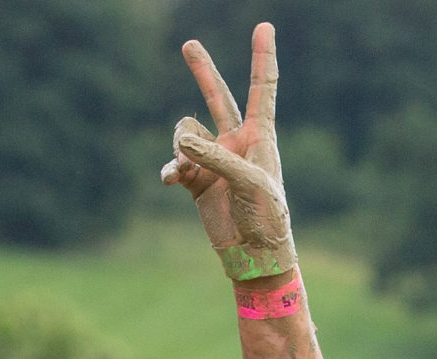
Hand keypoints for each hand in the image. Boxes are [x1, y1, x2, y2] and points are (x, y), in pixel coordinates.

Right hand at [162, 24, 296, 283]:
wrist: (254, 255)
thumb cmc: (265, 217)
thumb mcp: (247, 182)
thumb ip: (214, 156)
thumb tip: (179, 139)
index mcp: (260, 136)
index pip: (261, 89)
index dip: (262, 58)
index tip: (264, 26)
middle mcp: (236, 142)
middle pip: (217, 97)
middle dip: (203, 71)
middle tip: (189, 44)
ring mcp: (214, 159)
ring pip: (185, 131)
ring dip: (182, 144)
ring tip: (190, 166)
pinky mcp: (196, 180)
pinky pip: (175, 163)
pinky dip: (171, 168)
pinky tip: (171, 180)